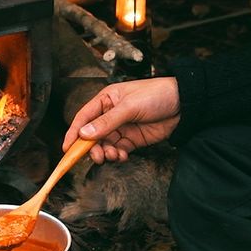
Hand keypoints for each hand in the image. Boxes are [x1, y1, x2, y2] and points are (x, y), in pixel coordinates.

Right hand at [62, 77, 180, 163]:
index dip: (73, 133)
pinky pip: (118, 150)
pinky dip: (117, 155)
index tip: (66, 148)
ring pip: (105, 145)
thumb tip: (84, 134)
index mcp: (106, 100)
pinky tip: (122, 155)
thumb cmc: (157, 95)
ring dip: (106, 152)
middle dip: (92, 147)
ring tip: (113, 154)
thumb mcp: (129, 107)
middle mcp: (111, 114)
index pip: (84, 117)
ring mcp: (122, 127)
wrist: (184, 104)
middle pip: (93, 135)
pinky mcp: (133, 139)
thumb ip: (107, 122)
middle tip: (97, 156)